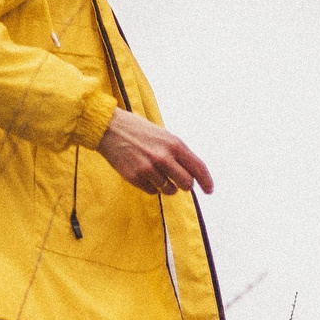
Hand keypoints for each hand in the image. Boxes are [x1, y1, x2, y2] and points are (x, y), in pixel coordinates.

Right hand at [96, 109, 213, 195]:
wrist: (110, 128)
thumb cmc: (139, 131)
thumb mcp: (163, 136)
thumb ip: (178, 153)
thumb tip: (192, 175)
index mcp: (174, 144)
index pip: (198, 167)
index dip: (206, 181)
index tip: (209, 190)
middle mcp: (163, 157)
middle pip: (186, 183)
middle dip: (184, 184)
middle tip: (178, 181)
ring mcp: (149, 168)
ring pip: (169, 190)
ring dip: (167, 186)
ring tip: (157, 173)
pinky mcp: (135, 177)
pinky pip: (153, 191)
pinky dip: (152, 186)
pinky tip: (145, 174)